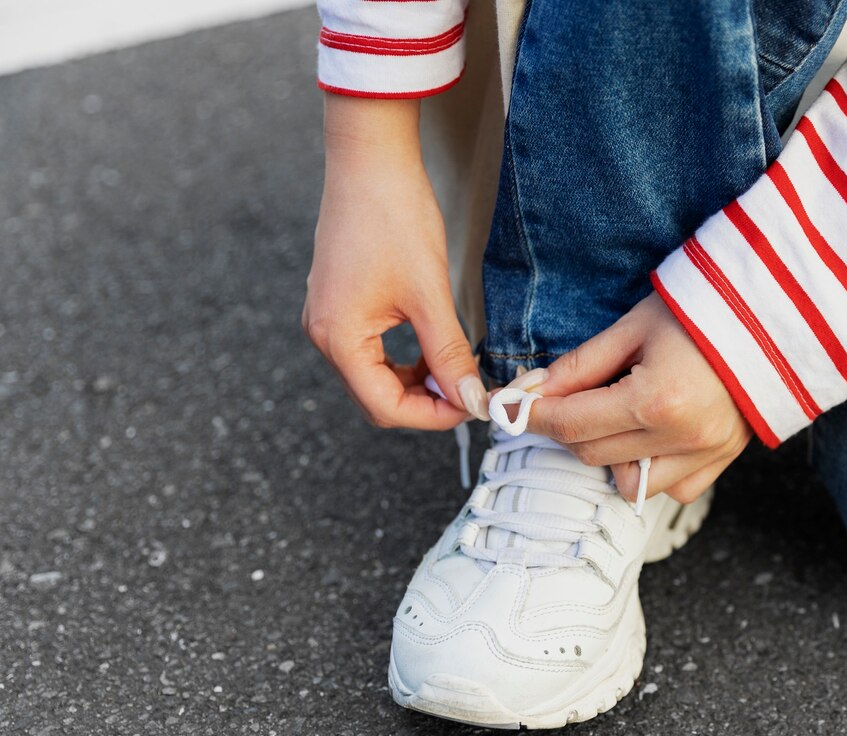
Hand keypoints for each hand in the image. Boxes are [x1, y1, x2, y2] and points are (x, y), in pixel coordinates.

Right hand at [302, 96, 486, 429]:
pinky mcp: (340, 305)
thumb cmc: (395, 218)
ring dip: (417, 383)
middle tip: (470, 391)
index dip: (433, 416)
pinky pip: (372, 352)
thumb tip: (471, 399)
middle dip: (425, 403)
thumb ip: (449, 354)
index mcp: (338, 338)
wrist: (371, 160)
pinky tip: (434, 349)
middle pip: (377, 399)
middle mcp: (324, 334)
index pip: (386, 407)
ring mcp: (328, 320)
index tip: (474, 406)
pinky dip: (404, 361)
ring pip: (375, 378)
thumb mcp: (429, 294)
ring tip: (457, 369)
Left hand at [524, 292, 751, 502]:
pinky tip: (653, 435)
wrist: (775, 317)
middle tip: (564, 399)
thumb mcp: (634, 327)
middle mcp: (681, 439)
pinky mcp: (722, 462)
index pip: (571, 424)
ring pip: (629, 482)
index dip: (533, 416)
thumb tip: (531, 392)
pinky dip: (651, 470)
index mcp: (656, 401)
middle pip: (592, 454)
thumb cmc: (704, 312)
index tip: (512, 407)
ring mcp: (706, 456)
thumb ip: (580, 366)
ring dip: (610, 455)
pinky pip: (669, 488)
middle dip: (568, 429)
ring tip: (618, 415)